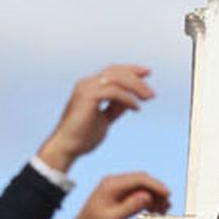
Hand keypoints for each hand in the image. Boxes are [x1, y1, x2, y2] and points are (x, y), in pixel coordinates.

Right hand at [38, 65, 153, 171]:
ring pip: (116, 77)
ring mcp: (86, 88)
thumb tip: (130, 100)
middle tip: (151, 92)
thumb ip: (115, 108)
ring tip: (148, 98)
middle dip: (136, 76)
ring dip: (136, 87)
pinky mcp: (88, 96)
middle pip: (116, 70)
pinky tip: (136, 108)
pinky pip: (113, 91)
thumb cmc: (82, 137)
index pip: (112, 71)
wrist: (67, 147)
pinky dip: (128, 99)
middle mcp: (87, 83)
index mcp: (89, 86)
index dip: (131, 70)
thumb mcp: (104, 119)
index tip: (147, 73)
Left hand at [61, 171, 171, 218]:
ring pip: (140, 187)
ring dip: (153, 196)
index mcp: (111, 185)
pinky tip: (153, 208)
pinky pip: (136, 194)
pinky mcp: (117, 196)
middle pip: (142, 181)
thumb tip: (148, 197)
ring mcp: (115, 189)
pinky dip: (146, 200)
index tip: (167, 194)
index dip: (156, 186)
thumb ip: (131, 206)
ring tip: (163, 208)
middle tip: (167, 203)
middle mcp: (113, 183)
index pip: (139, 179)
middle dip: (156, 191)